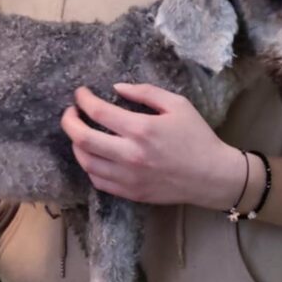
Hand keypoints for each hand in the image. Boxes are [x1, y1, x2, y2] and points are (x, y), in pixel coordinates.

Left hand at [60, 83, 243, 208]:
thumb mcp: (177, 104)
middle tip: (70, 112)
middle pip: (82, 139)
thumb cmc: (197, 137)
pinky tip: (94, 155)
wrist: (212, 176)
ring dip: (76, 144)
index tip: (81, 93)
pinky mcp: (130, 193)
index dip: (83, 100)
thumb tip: (116, 88)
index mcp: (141, 129)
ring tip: (80, 133)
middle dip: (69, 121)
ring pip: (85, 162)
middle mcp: (130, 154)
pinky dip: (90, 165)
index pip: (98, 112)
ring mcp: (128, 177)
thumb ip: (145, 92)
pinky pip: (97, 180)